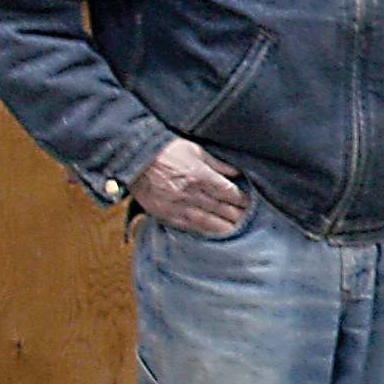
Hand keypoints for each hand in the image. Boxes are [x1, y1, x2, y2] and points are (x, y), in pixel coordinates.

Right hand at [131, 137, 247, 235]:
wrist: (135, 160)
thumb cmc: (166, 151)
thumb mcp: (195, 150)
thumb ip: (217, 163)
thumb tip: (235, 173)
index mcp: (200, 176)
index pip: (227, 192)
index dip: (240, 199)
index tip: (248, 203)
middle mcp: (191, 193)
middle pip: (220, 208)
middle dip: (236, 214)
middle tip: (248, 219)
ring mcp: (178, 206)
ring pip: (207, 220)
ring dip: (224, 226)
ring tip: (237, 230)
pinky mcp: (166, 214)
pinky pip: (188, 226)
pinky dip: (203, 230)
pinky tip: (214, 233)